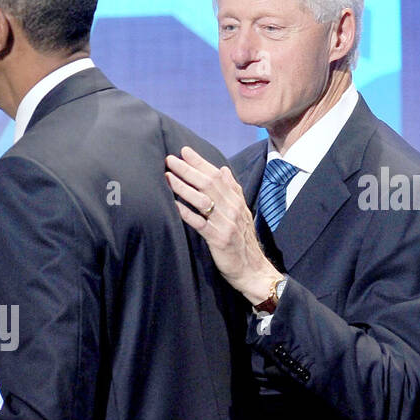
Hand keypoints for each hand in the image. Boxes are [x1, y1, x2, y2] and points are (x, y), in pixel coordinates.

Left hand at [165, 146, 281, 304]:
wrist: (252, 269)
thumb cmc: (242, 240)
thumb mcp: (241, 212)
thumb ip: (232, 190)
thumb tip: (223, 169)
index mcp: (236, 200)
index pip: (217, 175)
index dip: (200, 162)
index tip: (184, 150)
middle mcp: (232, 208)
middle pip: (208, 184)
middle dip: (188, 170)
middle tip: (170, 159)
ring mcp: (226, 224)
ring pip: (203, 200)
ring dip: (183, 187)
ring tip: (167, 176)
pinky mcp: (219, 239)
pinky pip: (200, 223)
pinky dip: (186, 212)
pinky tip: (173, 204)